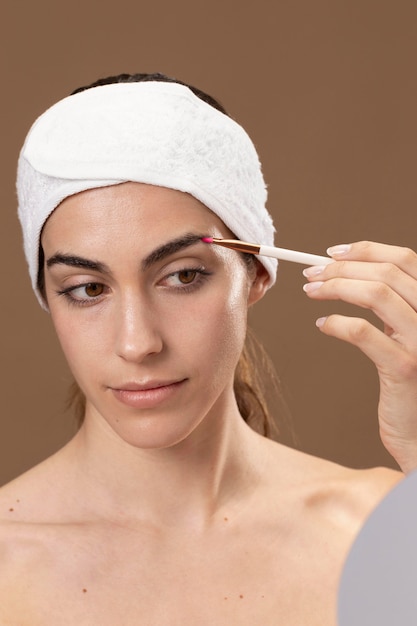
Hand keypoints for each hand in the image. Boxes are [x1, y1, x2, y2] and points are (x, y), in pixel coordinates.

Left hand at [303, 241, 416, 472]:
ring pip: (376, 294)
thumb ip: (393, 308)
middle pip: (387, 272)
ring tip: (311, 291)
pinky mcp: (406, 368)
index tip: (332, 253)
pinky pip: (363, 333)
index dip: (367, 250)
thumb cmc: (411, 384)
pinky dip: (337, 323)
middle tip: (311, 274)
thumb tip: (350, 274)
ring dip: (335, 287)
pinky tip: (323, 325)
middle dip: (342, 268)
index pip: (406, 259)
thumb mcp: (409, 336)